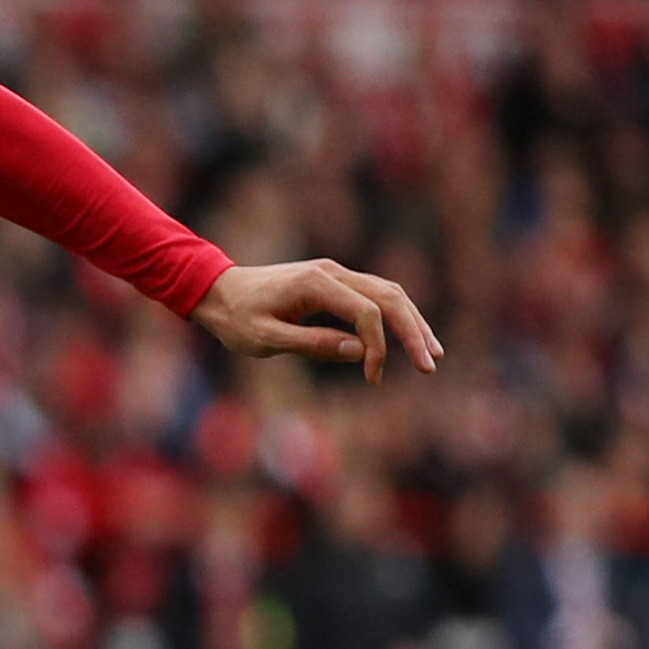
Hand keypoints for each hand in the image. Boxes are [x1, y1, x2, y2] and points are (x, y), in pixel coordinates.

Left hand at [191, 258, 442, 381]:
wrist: (217, 291)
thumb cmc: (236, 319)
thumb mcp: (265, 340)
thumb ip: (312, 344)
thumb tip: (360, 352)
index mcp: (315, 283)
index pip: (366, 312)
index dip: (377, 346)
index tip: (371, 377)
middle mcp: (332, 271)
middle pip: (389, 297)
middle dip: (413, 332)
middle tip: (430, 365)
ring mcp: (335, 273)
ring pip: (388, 293)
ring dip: (412, 323)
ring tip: (432, 354)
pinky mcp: (334, 281)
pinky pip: (375, 295)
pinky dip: (396, 316)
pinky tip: (409, 337)